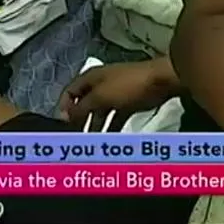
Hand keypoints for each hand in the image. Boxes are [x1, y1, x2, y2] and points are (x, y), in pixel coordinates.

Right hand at [57, 59, 178, 129]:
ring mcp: (115, 94)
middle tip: (76, 139)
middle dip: (79, 121)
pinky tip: (108, 141)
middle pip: (84, 104)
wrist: (161, 80)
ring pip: (100, 113)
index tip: (62, 126)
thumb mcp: (100, 97)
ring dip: (95, 127)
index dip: (64, 108)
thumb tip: (64, 116)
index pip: (69, 92)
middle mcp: (100, 85)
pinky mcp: (128, 103)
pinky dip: (111, 128)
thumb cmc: (127, 85)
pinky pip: (115, 117)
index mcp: (90, 78)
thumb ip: (81, 108)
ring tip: (91, 145)